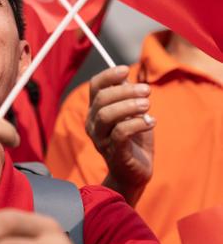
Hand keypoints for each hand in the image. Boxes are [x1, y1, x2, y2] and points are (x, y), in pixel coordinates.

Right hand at [86, 66, 153, 204]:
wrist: (135, 173)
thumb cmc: (134, 141)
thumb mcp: (131, 114)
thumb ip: (127, 98)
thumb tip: (127, 80)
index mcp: (95, 111)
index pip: (94, 87)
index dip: (108, 76)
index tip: (126, 70)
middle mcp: (93, 123)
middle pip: (102, 99)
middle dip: (126, 91)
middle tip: (147, 91)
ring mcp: (100, 139)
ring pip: (107, 115)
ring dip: (129, 106)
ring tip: (148, 106)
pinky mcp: (112, 152)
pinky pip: (120, 133)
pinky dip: (137, 123)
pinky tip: (151, 122)